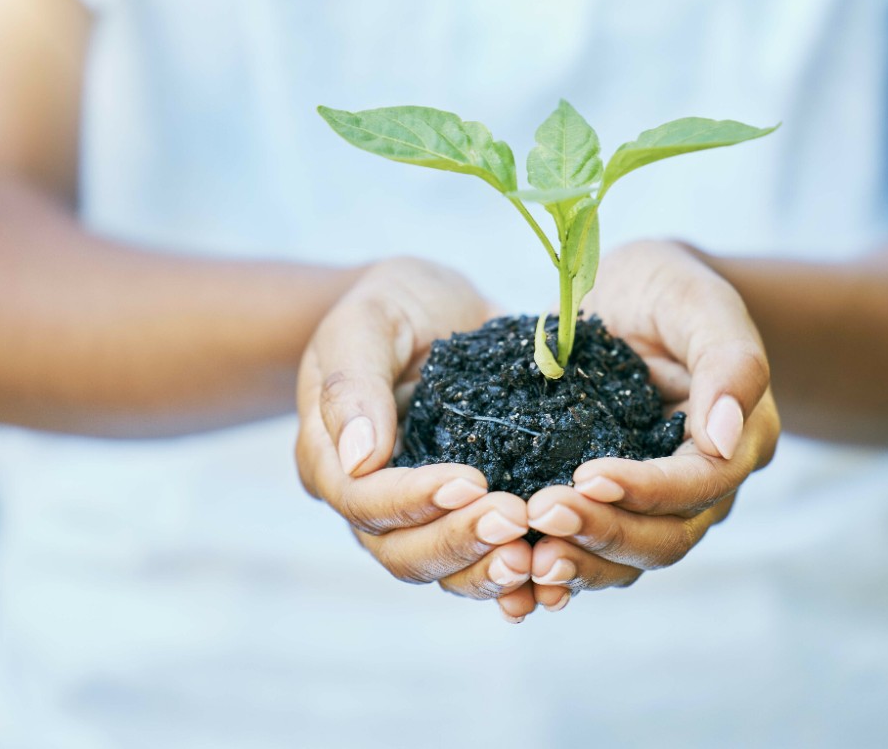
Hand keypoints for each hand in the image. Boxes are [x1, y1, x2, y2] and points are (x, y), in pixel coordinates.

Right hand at [296, 257, 537, 620]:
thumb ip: (354, 384)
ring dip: (490, 571)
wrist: (431, 306)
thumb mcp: (366, 321)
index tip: (473, 481)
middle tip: (518, 519)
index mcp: (332, 458)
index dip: (416, 499)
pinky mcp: (467, 514)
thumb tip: (361, 457)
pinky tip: (555, 581)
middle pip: (403, 551)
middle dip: (461, 541)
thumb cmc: (391, 305)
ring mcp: (420, 515)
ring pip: (445, 571)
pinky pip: (485, 561)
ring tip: (540, 560)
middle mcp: (371, 500)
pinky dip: (516, 578)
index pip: (364, 500)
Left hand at [526, 240, 779, 612]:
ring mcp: (655, 504)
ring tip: (526, 557)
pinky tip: (517, 577)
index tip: (587, 476)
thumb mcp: (700, 301)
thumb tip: (722, 436)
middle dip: (602, 532)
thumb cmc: (671, 289)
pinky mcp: (610, 507)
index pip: (697, 485)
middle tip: (540, 515)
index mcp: (737, 441)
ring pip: (627, 560)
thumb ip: (728, 362)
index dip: (645, 489)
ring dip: (578, 563)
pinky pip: (591, 553)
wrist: (633, 297)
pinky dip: (559, 570)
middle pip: (663, 537)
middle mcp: (702, 486)